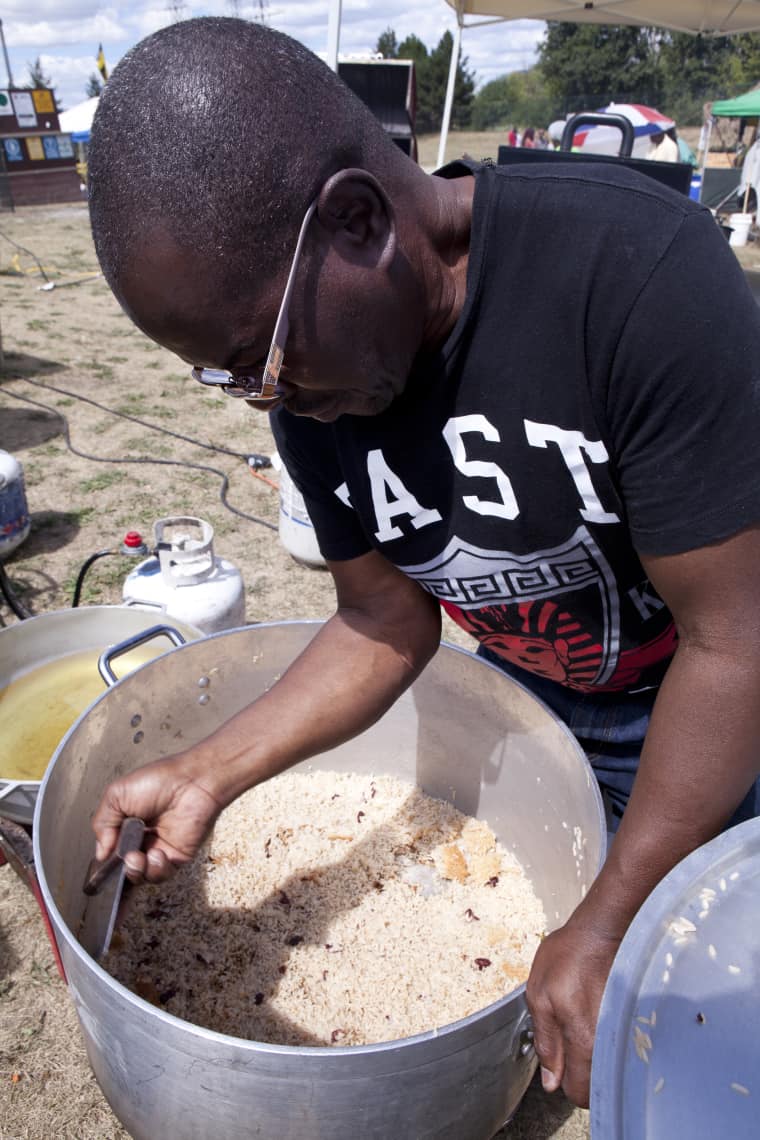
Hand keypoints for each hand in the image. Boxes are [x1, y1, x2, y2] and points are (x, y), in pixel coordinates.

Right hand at [91, 754, 223, 882]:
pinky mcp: (178, 857)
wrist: (192, 782)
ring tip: (138, 857)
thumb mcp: (117, 795)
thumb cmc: (158, 781)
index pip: (112, 852)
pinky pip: (161, 875)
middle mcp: (143, 840)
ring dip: (136, 871)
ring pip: (141, 876)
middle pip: (124, 868)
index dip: (107, 863)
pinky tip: (158, 853)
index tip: (102, 868)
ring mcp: (160, 849)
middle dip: (120, 870)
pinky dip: (155, 869)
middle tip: (126, 857)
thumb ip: (102, 823)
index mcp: (127, 825)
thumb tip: (100, 853)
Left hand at [525, 918, 621, 1107]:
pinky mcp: (634, 1021)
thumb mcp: (539, 994)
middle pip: (598, 1086)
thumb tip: (551, 1080)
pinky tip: (600, 1022)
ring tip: (585, 1030)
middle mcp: (608, 1042)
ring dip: (597, 1060)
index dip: (564, 1082)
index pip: (578, 1092)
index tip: (559, 1064)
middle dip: (582, 1075)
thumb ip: (545, 1040)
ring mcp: (625, 1032)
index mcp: (583, 1039)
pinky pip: (622, 1048)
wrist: (601, 930)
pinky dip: (611, 1045)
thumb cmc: (568, 956)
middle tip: (570, 1046)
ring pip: (611, 1069)